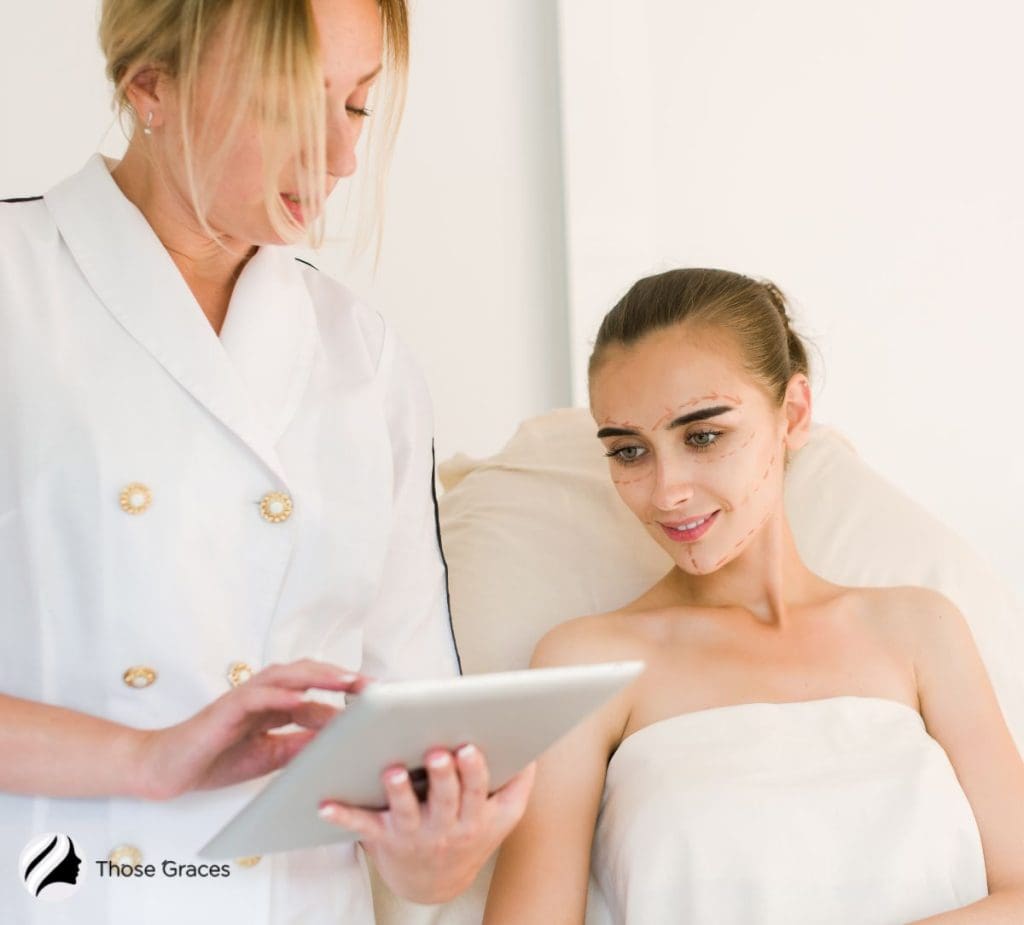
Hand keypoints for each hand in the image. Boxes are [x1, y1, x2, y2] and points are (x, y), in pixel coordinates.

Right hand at [134, 659, 369, 799]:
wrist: (167, 769)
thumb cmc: (216, 759)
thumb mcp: (269, 757)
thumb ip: (299, 746)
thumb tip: (335, 744)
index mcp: (275, 704)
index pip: (316, 691)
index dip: (345, 693)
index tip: (376, 699)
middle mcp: (263, 694)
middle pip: (308, 675)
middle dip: (340, 678)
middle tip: (372, 685)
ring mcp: (244, 697)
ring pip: (286, 677)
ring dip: (318, 677)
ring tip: (346, 681)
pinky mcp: (225, 709)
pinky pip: (256, 697)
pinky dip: (279, 696)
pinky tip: (299, 699)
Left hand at [318, 744, 535, 903]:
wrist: (436, 883)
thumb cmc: (470, 834)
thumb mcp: (503, 816)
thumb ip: (519, 783)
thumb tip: (532, 748)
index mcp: (474, 817)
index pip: (477, 791)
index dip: (474, 771)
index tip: (470, 748)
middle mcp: (445, 828)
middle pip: (444, 799)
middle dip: (443, 776)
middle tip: (438, 753)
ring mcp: (413, 834)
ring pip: (406, 811)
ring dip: (398, 791)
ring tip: (393, 771)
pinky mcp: (383, 838)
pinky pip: (361, 827)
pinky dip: (342, 816)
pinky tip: (324, 803)